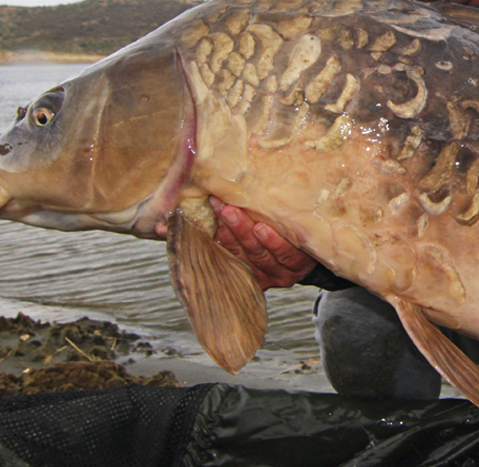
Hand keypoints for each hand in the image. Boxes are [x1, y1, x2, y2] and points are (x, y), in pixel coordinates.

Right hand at [155, 197, 316, 289]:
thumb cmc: (270, 240)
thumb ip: (211, 229)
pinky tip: (263, 227)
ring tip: (233, 212)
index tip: (176, 222)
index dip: (193, 237)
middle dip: (223, 228)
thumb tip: (163, 222)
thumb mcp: (241, 237)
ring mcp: (277, 272)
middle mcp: (255, 273)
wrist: (315, 253)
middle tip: (215, 205)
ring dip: (242, 230)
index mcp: (237, 268)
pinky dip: (273, 240)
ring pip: (256, 252)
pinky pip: (284, 254)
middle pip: (235, 252)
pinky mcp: (297, 266)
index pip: (212, 253)